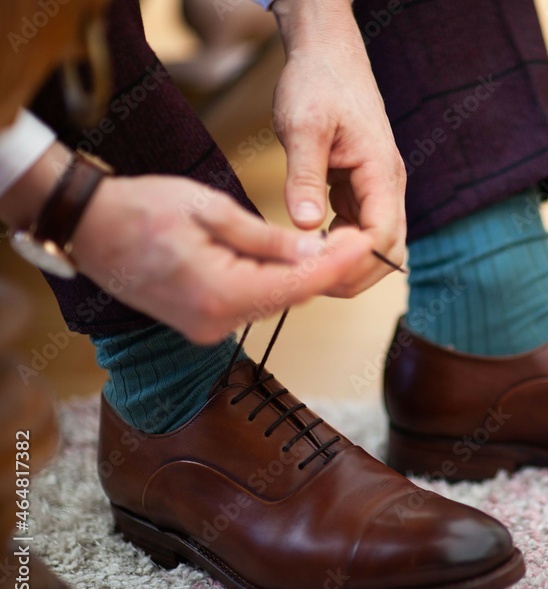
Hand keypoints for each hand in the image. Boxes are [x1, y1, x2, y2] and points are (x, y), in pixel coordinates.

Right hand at [71, 173, 371, 343]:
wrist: (86, 227)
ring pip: (274, 302)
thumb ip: (267, 239)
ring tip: (332, 244)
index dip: (339, 264)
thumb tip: (316, 252)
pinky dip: (274, 282)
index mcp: (220, 293)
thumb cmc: (142, 208)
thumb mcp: (212, 210)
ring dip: (302, 276)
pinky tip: (290, 259)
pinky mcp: (202, 323)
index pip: (299, 285)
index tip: (367, 242)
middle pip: (291, 298)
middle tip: (357, 237)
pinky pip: (252, 303)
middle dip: (327, 270)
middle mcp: (216, 321)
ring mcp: (208, 327)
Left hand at [271, 0, 405, 296]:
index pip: (382, 237)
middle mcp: (389, 185)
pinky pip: (361, 230)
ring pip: (378, 246)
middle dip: (356, 274)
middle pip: (390, 251)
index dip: (353, 261)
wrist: (328, 54)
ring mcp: (379, 189)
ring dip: (349, 264)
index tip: (314, 266)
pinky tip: (311, 246)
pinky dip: (341, 246)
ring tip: (307, 268)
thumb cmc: (317, 82)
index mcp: (382, 171)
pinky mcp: (364, 189)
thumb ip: (305, 177)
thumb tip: (307, 226)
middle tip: (309, 282)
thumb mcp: (303, 126)